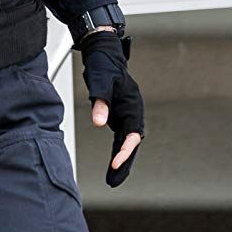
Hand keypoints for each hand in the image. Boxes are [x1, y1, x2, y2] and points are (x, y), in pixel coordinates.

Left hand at [79, 29, 144, 186]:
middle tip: (115, 180)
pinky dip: (116, 151)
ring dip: (121, 160)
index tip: (116, 162)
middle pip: (131, 142)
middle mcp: (133, 111)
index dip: (125, 149)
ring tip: (113, 180)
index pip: (133, 133)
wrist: (103, 51)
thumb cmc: (104, 64)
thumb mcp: (100, 82)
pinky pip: (119, 138)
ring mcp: (126, 114)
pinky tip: (112, 166)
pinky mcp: (119, 116)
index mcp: (133, 104)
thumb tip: (99, 122)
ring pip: (126, 143)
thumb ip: (100, 102)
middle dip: (125, 162)